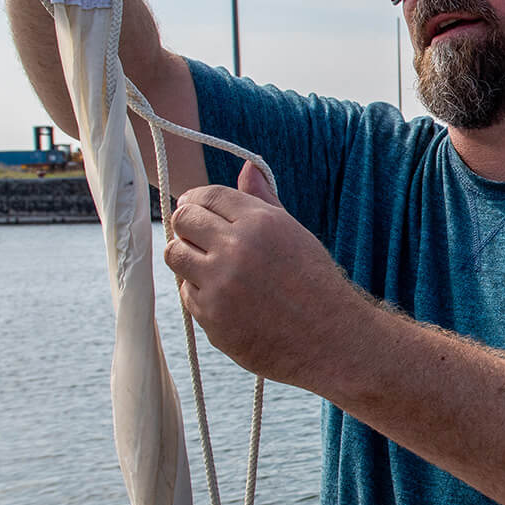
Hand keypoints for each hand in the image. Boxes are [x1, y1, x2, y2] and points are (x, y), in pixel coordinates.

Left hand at [164, 162, 362, 388]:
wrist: (330, 338)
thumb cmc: (314, 283)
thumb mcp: (293, 233)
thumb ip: (263, 200)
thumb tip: (246, 166)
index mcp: (260, 222)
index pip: (208, 195)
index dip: (196, 200)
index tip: (196, 210)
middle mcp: (237, 248)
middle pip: (183, 220)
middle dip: (186, 225)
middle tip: (198, 237)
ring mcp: (220, 284)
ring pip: (174, 254)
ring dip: (184, 256)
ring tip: (206, 266)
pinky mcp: (211, 316)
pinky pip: (186, 293)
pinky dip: (199, 293)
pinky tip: (225, 298)